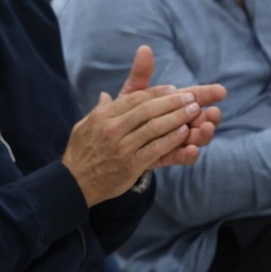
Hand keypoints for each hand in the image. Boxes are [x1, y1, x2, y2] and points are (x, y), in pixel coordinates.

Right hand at [61, 46, 214, 205]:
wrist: (75, 182)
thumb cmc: (81, 152)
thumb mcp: (85, 125)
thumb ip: (99, 110)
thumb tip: (106, 95)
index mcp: (102, 115)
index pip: (134, 98)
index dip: (157, 93)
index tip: (174, 89)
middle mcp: (111, 128)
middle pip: (148, 110)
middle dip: (173, 102)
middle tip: (192, 99)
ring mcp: (122, 146)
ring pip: (155, 127)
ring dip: (178, 118)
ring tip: (195, 112)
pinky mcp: (131, 164)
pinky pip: (156, 149)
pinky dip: (172, 140)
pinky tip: (185, 134)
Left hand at [116, 46, 223, 165]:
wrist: (107, 141)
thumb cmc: (124, 112)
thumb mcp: (131, 93)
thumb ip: (140, 75)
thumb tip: (144, 48)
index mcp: (172, 106)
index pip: (193, 98)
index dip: (206, 94)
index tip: (221, 90)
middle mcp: (177, 124)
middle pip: (198, 120)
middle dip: (208, 116)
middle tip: (213, 113)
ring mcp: (172, 142)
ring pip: (192, 139)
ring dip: (201, 135)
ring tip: (204, 129)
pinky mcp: (163, 158)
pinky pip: (177, 158)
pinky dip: (186, 155)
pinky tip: (191, 151)